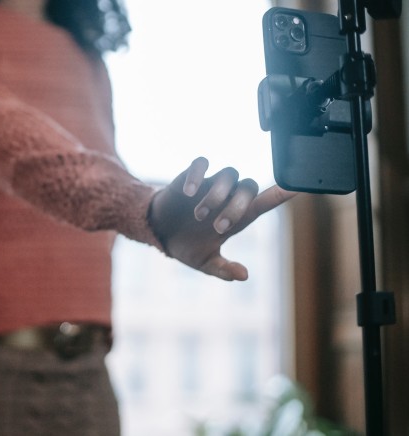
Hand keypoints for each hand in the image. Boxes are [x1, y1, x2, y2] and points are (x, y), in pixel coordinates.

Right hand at [148, 157, 295, 280]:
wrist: (160, 231)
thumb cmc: (187, 245)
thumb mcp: (205, 262)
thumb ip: (223, 269)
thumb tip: (244, 276)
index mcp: (237, 217)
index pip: (265, 201)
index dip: (281, 193)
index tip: (297, 186)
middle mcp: (228, 197)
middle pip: (248, 187)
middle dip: (235, 207)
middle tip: (217, 227)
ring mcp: (210, 185)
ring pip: (229, 174)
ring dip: (216, 195)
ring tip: (199, 215)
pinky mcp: (192, 176)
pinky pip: (202, 163)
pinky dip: (198, 175)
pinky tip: (188, 192)